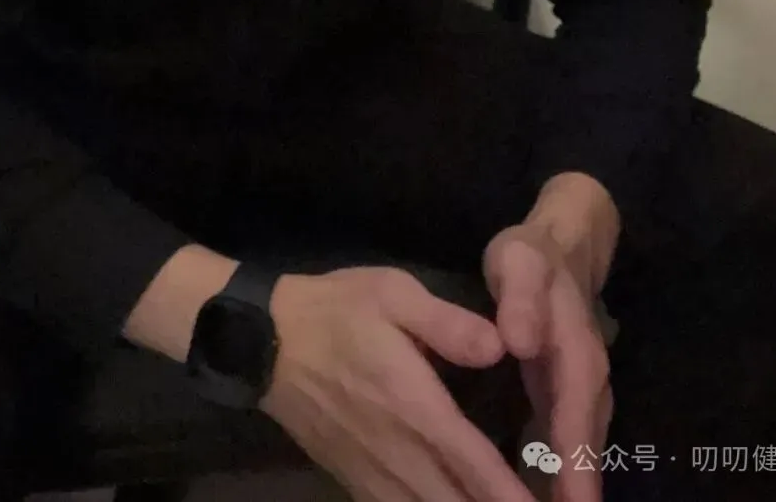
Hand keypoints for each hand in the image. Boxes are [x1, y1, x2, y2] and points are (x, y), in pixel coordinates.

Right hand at [264, 266, 536, 501]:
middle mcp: (397, 451)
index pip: (474, 463)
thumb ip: (447, 321)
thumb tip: (501, 346)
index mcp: (413, 404)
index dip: (512, 494)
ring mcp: (372, 473)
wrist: (264, 340)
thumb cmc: (336, 310)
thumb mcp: (392, 293)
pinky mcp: (354, 480)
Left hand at [484, 225, 611, 501]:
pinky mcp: (569, 399)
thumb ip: (520, 299)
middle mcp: (589, 383)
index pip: (577, 418)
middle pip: (587, 448)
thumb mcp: (519, 264)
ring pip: (581, 451)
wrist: (560, 248)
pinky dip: (561, 476)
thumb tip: (518, 341)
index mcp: (577, 354)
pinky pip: (568, 444)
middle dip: (579, 491)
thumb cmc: (530, 258)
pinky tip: (539, 498)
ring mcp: (583, 393)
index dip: (574, 465)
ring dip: (572, 489)